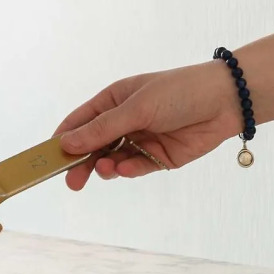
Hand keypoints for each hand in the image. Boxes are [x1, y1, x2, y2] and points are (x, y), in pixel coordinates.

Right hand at [54, 62, 243, 189]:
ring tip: (106, 169)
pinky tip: (126, 169)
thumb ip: (102, 129)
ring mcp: (141, 140)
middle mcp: (124, 121)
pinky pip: (136, 168)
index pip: (80, 122)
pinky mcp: (159, 157)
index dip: (63, 139)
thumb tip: (67, 144)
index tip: (47, 158)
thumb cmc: (179, 92)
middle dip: (81, 162)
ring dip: (106, 167)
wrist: (226, 101)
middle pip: (93, 146)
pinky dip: (128, 171)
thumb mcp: (136, 108)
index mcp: (113, 100)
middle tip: (72, 182)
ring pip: (113, 160)